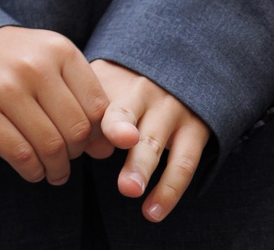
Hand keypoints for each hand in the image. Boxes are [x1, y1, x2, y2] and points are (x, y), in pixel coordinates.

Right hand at [0, 26, 107, 184]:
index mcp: (57, 50)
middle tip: (66, 158)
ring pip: (50, 146)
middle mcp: (32, 65)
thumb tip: (105, 150)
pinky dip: (32, 171)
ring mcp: (3, 87)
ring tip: (52, 171)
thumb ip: (82, 98)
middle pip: (76, 130)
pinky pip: (19, 154)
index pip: (98, 108)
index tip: (86, 142)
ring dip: (56, 169)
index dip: (97, 134)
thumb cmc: (12, 61)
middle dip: (75, 154)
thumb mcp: (50, 62)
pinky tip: (32, 170)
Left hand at [86, 59, 209, 222]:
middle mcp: (141, 91)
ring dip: (144, 169)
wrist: (178, 62)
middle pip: (125, 116)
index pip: (93, 100)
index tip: (78, 144)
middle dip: (118, 140)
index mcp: (111, 78)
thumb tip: (83, 146)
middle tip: (117, 176)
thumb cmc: (123, 83)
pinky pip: (184, 163)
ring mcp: (170, 109)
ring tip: (130, 191)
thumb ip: (89, 110)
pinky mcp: (195, 129)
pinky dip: (169, 190)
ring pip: (155, 142)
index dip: (86, 122)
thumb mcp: (102, 82)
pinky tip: (153, 211)